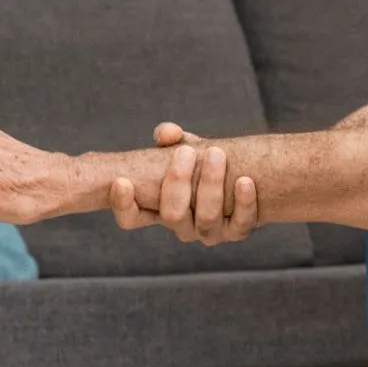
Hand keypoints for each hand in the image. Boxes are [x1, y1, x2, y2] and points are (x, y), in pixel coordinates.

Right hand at [107, 122, 259, 244]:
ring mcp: (208, 232)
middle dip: (177, 182)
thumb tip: (168, 134)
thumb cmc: (201, 160)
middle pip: (171, 215)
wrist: (242, 173)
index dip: (123, 205)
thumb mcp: (182, 146)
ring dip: (211, 187)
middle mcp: (181, 226)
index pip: (131, 219)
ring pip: (205, 220)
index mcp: (158, 210)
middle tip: (186, 151)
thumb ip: (169, 137)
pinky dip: (244, 204)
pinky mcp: (236, 231)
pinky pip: (240, 226)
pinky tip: (245, 180)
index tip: (122, 180)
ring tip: (216, 155)